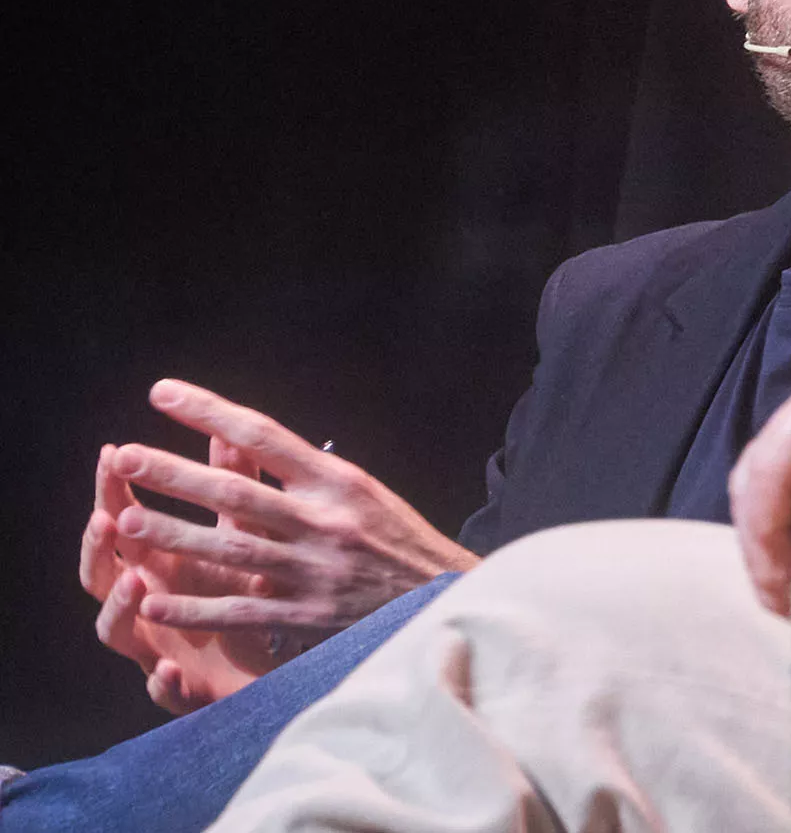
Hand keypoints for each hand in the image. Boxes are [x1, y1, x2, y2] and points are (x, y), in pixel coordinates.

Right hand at [81, 441, 272, 711]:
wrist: (280, 659)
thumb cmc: (248, 588)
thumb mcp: (243, 534)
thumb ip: (234, 486)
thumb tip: (228, 432)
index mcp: (159, 561)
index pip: (122, 522)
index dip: (113, 490)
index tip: (113, 454)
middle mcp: (146, 604)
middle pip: (104, 574)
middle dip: (100, 548)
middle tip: (107, 520)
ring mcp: (156, 647)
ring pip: (120, 632)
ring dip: (120, 608)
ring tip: (135, 583)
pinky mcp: (184, 690)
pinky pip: (166, 692)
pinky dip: (163, 683)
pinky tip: (168, 671)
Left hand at [97, 380, 477, 655]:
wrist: (445, 598)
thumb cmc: (397, 540)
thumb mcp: (363, 492)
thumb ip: (305, 475)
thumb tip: (240, 442)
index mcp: (339, 482)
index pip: (265, 436)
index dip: (210, 413)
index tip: (163, 394)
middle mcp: (325, 521)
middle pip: (236, 492)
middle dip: (174, 473)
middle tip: (124, 456)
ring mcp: (315, 570)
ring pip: (232, 549)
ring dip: (174, 535)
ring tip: (125, 519)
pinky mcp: (309, 617)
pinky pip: (242, 612)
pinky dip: (196, 609)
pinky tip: (154, 604)